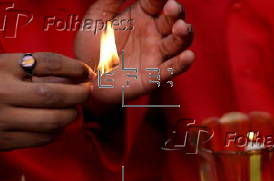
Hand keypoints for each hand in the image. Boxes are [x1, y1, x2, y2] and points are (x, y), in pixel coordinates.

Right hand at [0, 53, 93, 150]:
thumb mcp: (0, 67)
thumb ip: (33, 67)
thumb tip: (76, 74)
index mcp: (0, 68)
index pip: (48, 63)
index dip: (74, 67)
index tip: (85, 72)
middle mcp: (0, 93)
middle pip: (54, 95)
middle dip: (79, 94)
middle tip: (86, 93)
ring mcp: (2, 120)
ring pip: (52, 120)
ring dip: (70, 115)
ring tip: (72, 110)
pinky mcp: (5, 141)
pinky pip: (44, 138)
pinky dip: (57, 132)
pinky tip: (56, 125)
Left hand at [75, 0, 193, 108]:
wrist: (85, 80)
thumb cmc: (91, 48)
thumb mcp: (96, 19)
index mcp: (141, 16)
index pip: (157, 1)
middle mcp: (153, 34)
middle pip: (172, 20)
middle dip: (175, 13)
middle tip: (171, 8)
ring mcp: (156, 55)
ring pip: (178, 43)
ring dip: (183, 35)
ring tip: (180, 28)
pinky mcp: (155, 76)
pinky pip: (171, 69)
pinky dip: (182, 64)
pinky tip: (188, 56)